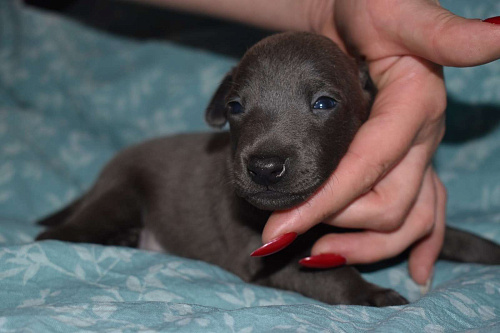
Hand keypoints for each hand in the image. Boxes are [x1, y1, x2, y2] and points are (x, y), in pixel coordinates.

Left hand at [263, 0, 499, 284]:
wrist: (359, 11)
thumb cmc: (371, 6)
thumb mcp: (397, 15)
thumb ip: (443, 33)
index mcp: (415, 106)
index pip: (367, 168)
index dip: (325, 202)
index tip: (278, 228)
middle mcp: (420, 137)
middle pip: (387, 206)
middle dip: (332, 226)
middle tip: (281, 233)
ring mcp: (416, 154)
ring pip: (404, 220)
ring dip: (362, 247)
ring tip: (313, 255)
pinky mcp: (406, 161)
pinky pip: (422, 212)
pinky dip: (415, 245)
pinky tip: (410, 270)